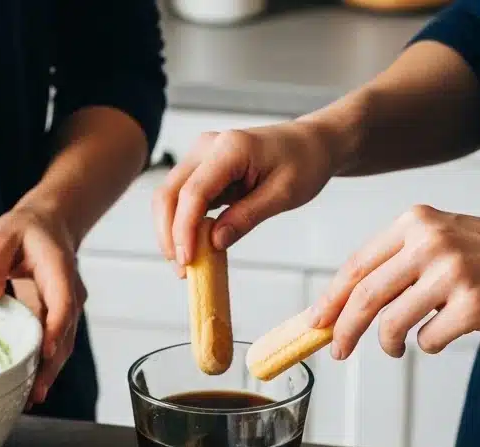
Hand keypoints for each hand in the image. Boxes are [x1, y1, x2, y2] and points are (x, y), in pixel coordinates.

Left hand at [0, 200, 85, 405]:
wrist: (49, 226)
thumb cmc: (25, 230)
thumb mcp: (2, 237)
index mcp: (60, 272)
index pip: (64, 304)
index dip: (56, 329)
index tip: (46, 352)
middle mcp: (70, 295)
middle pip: (66, 336)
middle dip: (52, 366)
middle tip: (36, 392)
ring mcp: (66, 310)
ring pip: (62, 346)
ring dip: (49, 373)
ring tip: (32, 399)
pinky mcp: (55, 320)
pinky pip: (52, 345)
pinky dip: (44, 366)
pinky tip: (29, 387)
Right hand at [152, 121, 338, 272]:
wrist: (311, 143)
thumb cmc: (304, 162)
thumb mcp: (283, 194)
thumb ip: (247, 217)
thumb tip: (214, 243)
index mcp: (230, 148)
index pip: (193, 192)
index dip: (184, 229)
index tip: (187, 261)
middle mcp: (207, 147)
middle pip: (168, 192)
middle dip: (169, 234)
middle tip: (182, 269)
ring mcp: (201, 156)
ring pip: (168, 196)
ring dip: (170, 232)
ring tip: (186, 263)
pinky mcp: (201, 169)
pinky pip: (181, 199)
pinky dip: (181, 224)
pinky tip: (192, 247)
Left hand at [312, 205, 479, 359]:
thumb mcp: (440, 241)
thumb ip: (395, 265)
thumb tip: (340, 307)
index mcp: (416, 221)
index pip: (356, 266)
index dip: (330, 300)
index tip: (315, 323)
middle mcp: (432, 241)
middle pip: (365, 297)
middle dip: (344, 331)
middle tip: (338, 350)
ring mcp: (453, 272)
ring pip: (391, 324)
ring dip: (389, 343)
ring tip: (398, 346)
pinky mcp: (473, 303)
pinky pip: (427, 339)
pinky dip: (429, 344)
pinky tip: (445, 332)